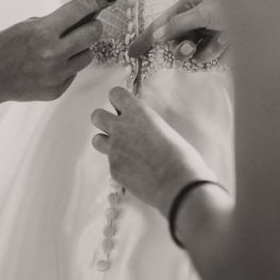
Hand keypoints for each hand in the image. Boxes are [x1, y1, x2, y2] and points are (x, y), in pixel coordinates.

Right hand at [0, 0, 116, 104]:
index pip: (80, 10)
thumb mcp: (28, 26)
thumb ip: (56, 22)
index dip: (98, 0)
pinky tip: (49, 66)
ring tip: (62, 48)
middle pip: (94, 33)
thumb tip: (88, 15)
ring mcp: (57, 74)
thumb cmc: (4, 47)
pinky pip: (75, 72)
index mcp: (43, 32)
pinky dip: (68, 66)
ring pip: (89, 55)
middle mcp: (53, 54)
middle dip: (93, 26)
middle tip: (86, 25)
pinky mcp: (57, 90)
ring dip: (81, 48)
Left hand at [90, 87, 215, 214]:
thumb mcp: (167, 133)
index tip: (126, 108)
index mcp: (139, 113)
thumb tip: (144, 132)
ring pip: (97, 139)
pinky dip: (120, 165)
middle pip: (97, 116)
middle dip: (105, 120)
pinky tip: (137, 172)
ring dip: (107, 142)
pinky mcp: (113, 169)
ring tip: (124, 150)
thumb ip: (149, 128)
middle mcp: (122, 128)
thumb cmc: (182, 157)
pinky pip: (111, 163)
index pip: (115, 94)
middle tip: (120, 129)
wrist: (178, 185)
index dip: (119, 101)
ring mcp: (114, 150)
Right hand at [128, 0, 227, 62]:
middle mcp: (196, 21)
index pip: (161, 24)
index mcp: (188, 5)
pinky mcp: (220, 48)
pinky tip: (232, 41)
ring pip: (194, 55)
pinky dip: (219, 52)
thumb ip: (178, 24)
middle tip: (190, 46)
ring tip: (223, 37)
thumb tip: (157, 36)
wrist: (267, 14)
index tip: (132, 53)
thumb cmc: (235, 3)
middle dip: (182, 48)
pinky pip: (210, 58)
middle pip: (175, 44)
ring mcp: (208, 35)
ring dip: (207, 49)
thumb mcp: (203, 11)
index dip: (146, 38)